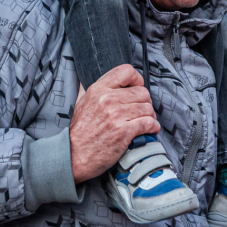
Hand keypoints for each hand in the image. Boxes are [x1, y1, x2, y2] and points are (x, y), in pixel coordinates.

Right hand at [69, 64, 159, 183]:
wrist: (73, 155)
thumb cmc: (79, 132)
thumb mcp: (82, 103)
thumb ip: (93, 90)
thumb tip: (98, 80)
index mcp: (98, 90)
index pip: (126, 71)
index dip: (137, 79)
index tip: (138, 88)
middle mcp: (108, 99)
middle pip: (142, 92)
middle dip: (145, 102)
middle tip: (142, 111)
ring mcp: (116, 115)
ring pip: (147, 108)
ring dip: (150, 116)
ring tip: (145, 121)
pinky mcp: (124, 132)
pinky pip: (149, 123)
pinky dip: (153, 127)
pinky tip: (149, 130)